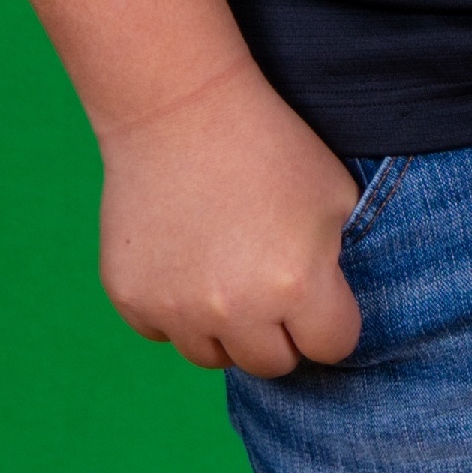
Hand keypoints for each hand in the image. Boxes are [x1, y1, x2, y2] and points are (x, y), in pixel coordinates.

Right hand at [95, 57, 363, 374]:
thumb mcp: (337, 200)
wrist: (181, 109)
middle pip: (271, 364)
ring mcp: (177, 309)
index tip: (318, 291)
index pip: (333, 347)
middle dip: (279, 331)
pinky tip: (184, 258)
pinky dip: (175, 309)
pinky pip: (163, 332)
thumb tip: (332, 315)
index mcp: (297, 286)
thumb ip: (339, 269)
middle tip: (269, 280)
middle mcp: (235, 310)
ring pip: (213, 356)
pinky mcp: (132, 299)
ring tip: (225, 268)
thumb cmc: (270, 146)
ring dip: (225, 327)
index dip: (331, 319)